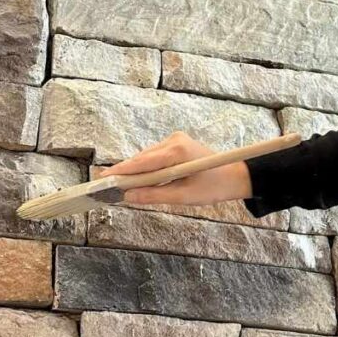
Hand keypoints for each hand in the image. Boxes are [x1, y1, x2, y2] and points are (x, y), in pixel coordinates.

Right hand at [96, 130, 252, 206]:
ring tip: (118, 187)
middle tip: (105, 188)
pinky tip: (138, 180)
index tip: (102, 179)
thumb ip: (154, 196)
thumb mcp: (183, 197)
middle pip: (141, 158)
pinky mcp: (176, 143)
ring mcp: (174, 139)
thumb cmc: (214, 187)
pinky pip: (154, 156)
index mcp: (176, 151)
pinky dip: (146, 168)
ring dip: (135, 171)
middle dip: (125, 173)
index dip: (121, 171)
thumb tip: (128, 196)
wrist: (236, 175)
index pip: (141, 162)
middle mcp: (173, 140)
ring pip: (147, 157)